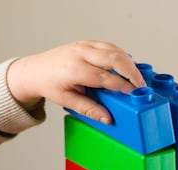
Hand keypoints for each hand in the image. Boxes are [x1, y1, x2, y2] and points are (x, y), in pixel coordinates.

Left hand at [7, 40, 145, 123]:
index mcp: (75, 69)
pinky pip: (108, 45)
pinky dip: (120, 55)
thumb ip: (89, 109)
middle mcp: (80, 53)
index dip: (123, 86)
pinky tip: (125, 65)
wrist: (35, 70)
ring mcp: (83, 45)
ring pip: (114, 49)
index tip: (134, 94)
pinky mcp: (86, 42)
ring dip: (128, 62)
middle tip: (141, 85)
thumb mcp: (67, 100)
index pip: (106, 78)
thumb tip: (107, 118)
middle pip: (114, 58)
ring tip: (136, 77)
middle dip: (132, 72)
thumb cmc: (49, 84)